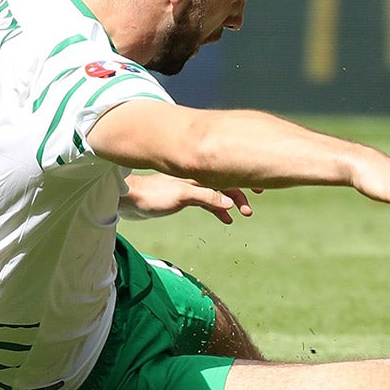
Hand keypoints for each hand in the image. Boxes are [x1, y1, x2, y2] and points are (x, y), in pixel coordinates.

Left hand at [124, 172, 253, 222]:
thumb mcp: (181, 196)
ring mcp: (193, 185)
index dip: (244, 178)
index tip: (260, 188)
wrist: (129, 201)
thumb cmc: (153, 195)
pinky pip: (209, 202)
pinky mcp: (187, 197)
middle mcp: (199, 174)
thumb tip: (230, 202)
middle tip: (251, 208)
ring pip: (219, 192)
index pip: (228, 172)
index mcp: (199, 170)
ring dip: (232, 202)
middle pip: (227, 181)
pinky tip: (227, 219)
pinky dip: (219, 209)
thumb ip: (205, 197)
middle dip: (241, 193)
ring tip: (244, 214)